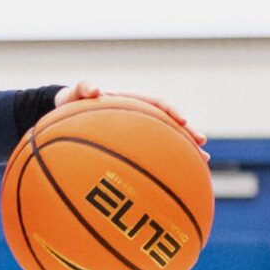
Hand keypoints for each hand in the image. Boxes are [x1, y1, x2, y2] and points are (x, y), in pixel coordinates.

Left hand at [54, 82, 207, 150]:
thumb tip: (93, 89)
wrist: (66, 112)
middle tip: (203, 146)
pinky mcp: (135, 145)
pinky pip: (154, 154)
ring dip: (185, 151)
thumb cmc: (71, 103)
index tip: (181, 121)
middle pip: (170, 123)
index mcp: (130, 101)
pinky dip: (167, 164)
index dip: (170, 111)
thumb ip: (82, 88)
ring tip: (203, 164)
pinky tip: (176, 181)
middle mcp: (140, 116)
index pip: (156, 103)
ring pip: (167, 140)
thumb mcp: (74, 94)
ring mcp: (139, 131)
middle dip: (188, 134)